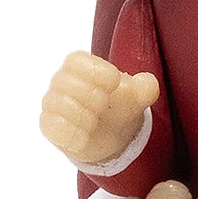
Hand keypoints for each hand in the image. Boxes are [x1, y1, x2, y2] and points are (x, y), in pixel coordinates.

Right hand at [39, 51, 157, 168]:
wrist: (109, 135)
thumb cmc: (118, 106)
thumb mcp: (136, 97)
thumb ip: (145, 88)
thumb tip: (148, 83)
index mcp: (79, 66)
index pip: (75, 61)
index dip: (96, 71)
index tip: (114, 83)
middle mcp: (61, 81)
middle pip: (65, 81)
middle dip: (91, 95)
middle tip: (105, 105)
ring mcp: (53, 104)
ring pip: (58, 104)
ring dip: (83, 116)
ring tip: (95, 122)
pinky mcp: (49, 125)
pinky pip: (52, 127)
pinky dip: (71, 134)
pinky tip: (85, 137)